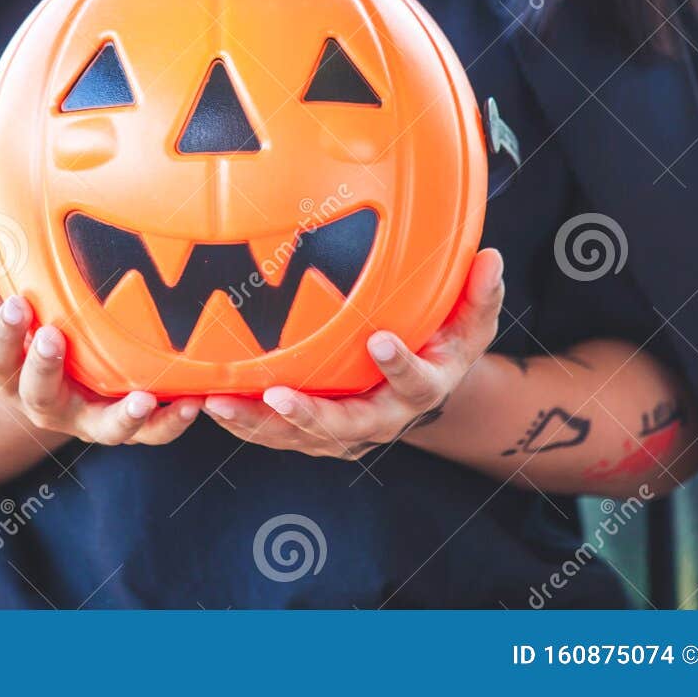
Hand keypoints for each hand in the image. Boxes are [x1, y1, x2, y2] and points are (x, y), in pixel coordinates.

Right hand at [0, 214, 202, 445]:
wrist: (55, 375)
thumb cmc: (27, 324)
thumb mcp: (0, 295)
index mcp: (9, 372)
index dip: (2, 334)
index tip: (16, 305)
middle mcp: (44, 402)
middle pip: (38, 395)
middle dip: (43, 367)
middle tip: (51, 337)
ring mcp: (87, 417)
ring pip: (102, 428)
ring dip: (122, 416)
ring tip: (141, 399)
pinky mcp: (125, 421)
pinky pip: (150, 432)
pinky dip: (169, 422)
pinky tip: (192, 403)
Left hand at [201, 248, 504, 459]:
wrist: (426, 389)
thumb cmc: (443, 343)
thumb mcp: (471, 320)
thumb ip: (479, 294)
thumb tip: (491, 258)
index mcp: (423, 388)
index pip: (416, 382)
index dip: (400, 365)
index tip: (381, 341)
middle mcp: (383, 419)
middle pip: (346, 426)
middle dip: (311, 415)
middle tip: (278, 395)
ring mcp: (346, 433)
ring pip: (300, 439)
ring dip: (259, 424)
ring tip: (219, 403)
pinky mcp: (313, 435)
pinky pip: (276, 435)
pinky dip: (244, 423)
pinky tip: (206, 402)